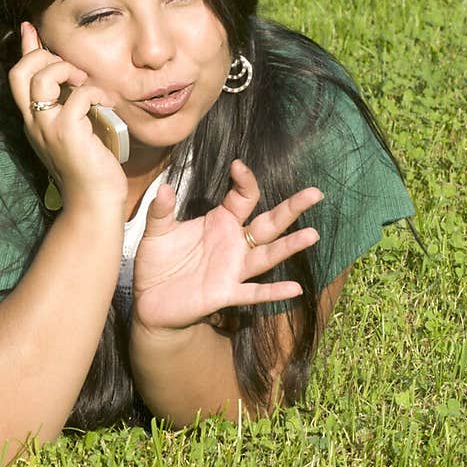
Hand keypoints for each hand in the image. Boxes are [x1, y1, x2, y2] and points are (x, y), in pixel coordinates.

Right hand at [8, 22, 127, 211]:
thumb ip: (70, 107)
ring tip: (85, 82)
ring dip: (67, 70)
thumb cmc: (89, 169)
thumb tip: (77, 82)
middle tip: (71, 69)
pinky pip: (80, 95)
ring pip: (42, 78)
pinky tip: (107, 104)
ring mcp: (48, 127)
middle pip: (20, 72)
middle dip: (43, 56)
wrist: (93, 202)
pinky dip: (96, 92)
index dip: (25, 49)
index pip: (18, 76)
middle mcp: (34, 122)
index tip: (30, 28)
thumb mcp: (75, 131)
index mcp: (33, 121)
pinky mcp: (68, 132)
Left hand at [132, 159, 322, 331]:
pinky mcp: (226, 293)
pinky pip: (254, 292)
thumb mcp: (157, 232)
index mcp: (221, 222)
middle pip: (269, 223)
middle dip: (292, 208)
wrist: (150, 300)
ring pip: (267, 255)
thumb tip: (163, 188)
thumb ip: (161, 211)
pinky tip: (295, 288)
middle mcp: (234, 243)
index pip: (243, 197)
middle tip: (315, 193)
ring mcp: (233, 269)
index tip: (238, 166)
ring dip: (289, 246)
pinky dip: (273, 291)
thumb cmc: (158, 262)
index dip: (245, 181)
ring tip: (312, 234)